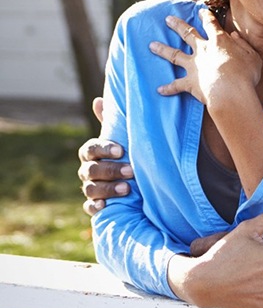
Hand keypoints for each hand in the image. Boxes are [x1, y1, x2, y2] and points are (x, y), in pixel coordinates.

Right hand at [78, 97, 133, 215]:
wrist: (131, 179)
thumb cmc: (124, 152)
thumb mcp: (121, 136)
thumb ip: (112, 121)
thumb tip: (98, 100)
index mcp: (91, 152)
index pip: (91, 148)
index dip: (104, 149)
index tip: (120, 150)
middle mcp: (87, 169)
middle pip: (92, 170)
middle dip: (111, 170)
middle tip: (131, 171)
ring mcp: (89, 187)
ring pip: (91, 189)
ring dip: (108, 189)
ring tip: (127, 188)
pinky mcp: (94, 204)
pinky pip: (89, 207)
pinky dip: (96, 206)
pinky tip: (105, 205)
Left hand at [150, 10, 261, 107]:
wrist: (231, 91)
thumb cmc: (246, 74)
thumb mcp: (252, 56)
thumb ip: (243, 45)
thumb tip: (235, 36)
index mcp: (220, 41)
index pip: (211, 24)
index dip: (206, 16)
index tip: (201, 11)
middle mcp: (203, 50)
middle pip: (187, 33)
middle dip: (177, 25)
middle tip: (167, 19)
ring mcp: (194, 66)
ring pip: (174, 54)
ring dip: (162, 49)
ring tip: (151, 45)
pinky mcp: (190, 83)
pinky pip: (176, 85)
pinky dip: (168, 88)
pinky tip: (159, 90)